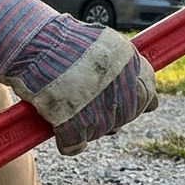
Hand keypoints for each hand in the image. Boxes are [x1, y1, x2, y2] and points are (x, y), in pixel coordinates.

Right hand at [0, 0, 155, 154]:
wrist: (31, 44)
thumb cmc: (62, 41)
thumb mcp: (104, 43)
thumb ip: (127, 68)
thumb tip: (152, 102)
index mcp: (130, 65)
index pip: (148, 97)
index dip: (134, 103)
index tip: (121, 103)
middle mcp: (119, 87)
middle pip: (124, 117)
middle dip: (109, 115)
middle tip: (86, 105)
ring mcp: (98, 108)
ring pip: (101, 131)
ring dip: (87, 127)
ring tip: (68, 110)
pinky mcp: (73, 125)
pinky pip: (75, 144)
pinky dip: (68, 142)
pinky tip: (60, 131)